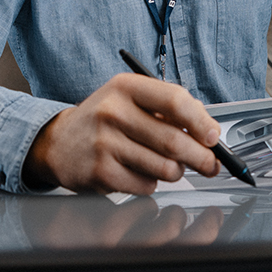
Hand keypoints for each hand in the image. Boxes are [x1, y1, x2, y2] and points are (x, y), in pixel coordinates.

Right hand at [22, 71, 221, 194]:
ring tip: (170, 166)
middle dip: (201, 157)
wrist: (59, 142)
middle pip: (174, 140)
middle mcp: (114, 111)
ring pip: (165, 168)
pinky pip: (147, 186)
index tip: (213, 137)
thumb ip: (168, 109)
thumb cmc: (105, 119)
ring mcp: (106, 143)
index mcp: (127, 86)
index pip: (175, 100)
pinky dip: (153, 183)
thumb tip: (209, 132)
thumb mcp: (131, 99)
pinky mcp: (101, 173)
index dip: (201, 121)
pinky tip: (141, 172)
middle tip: (211, 164)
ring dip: (176, 172)